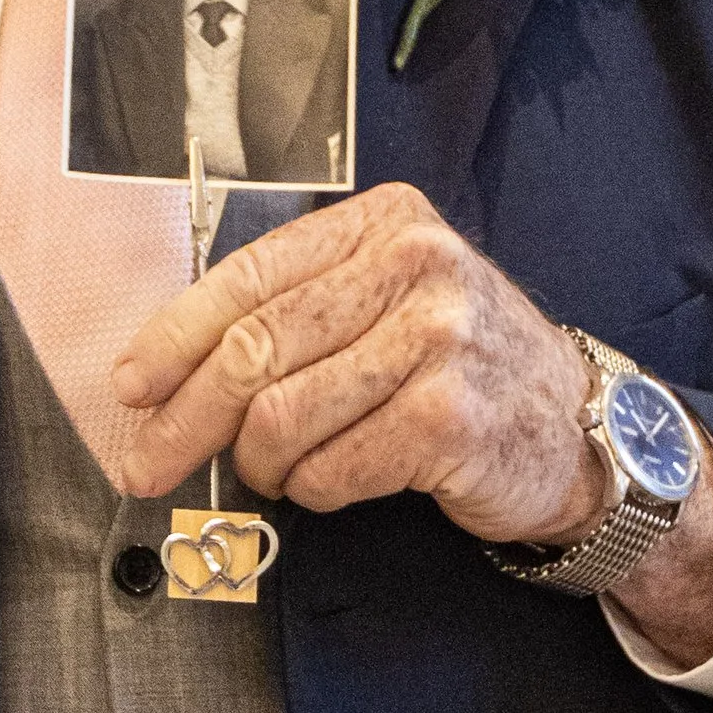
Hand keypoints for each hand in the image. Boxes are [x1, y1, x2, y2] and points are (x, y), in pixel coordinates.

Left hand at [111, 181, 606, 542]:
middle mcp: (415, 265)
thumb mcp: (390, 305)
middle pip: (254, 350)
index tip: (132, 387)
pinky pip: (333, 468)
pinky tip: (335, 482)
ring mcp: (439, 338)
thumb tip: (169, 376)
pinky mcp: (449, 415)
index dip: (174, 339)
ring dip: (262, 463)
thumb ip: (298, 315)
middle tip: (151, 463)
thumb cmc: (465, 370)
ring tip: (275, 473)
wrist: (580, 429)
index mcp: (384, 223)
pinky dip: (317, 489)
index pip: (248, 277)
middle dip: (186, 418)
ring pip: (284, 417)